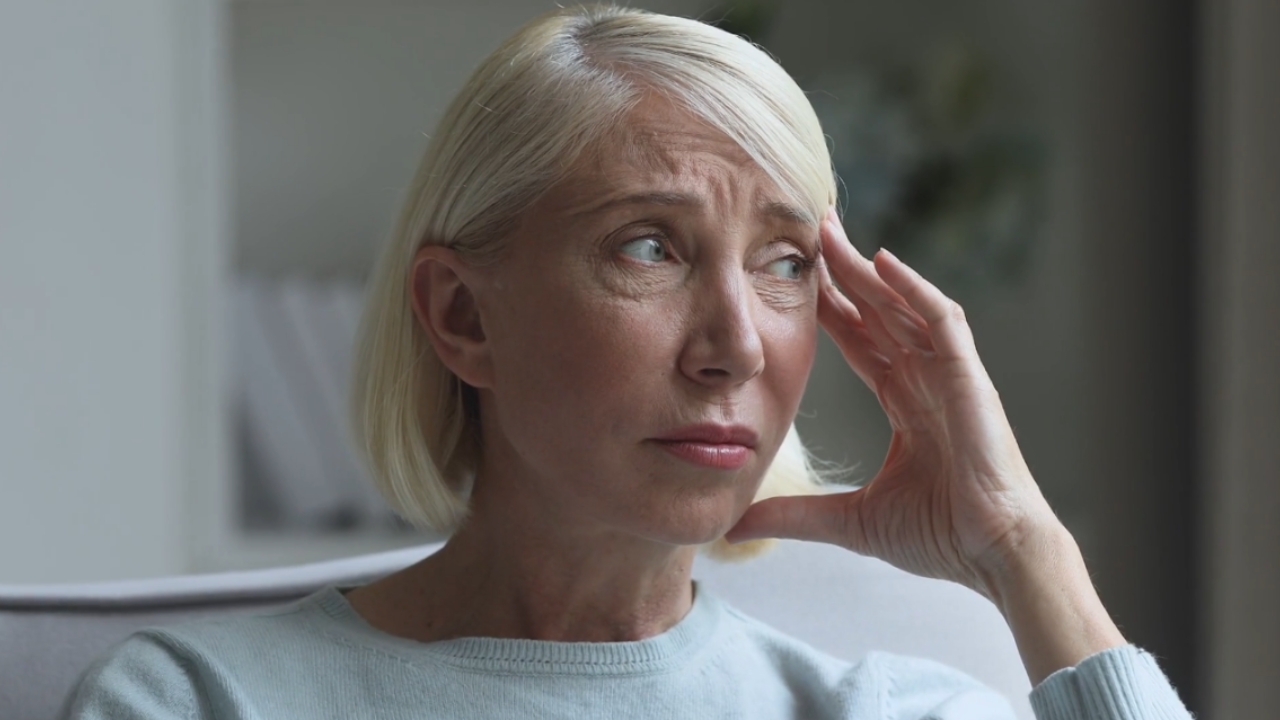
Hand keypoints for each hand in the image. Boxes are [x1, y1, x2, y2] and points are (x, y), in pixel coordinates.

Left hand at [727, 208, 1060, 598]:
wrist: (992, 555)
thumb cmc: (938, 535)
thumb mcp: (849, 519)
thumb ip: (794, 514)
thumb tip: (734, 525)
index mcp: (905, 401)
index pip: (858, 339)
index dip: (828, 306)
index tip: (792, 275)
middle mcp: (926, 379)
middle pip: (877, 310)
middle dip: (843, 270)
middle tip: (808, 228)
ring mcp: (950, 375)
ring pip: (903, 305)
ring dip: (867, 269)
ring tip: (829, 231)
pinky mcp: (969, 379)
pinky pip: (942, 320)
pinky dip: (915, 289)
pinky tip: (883, 262)